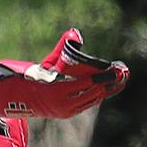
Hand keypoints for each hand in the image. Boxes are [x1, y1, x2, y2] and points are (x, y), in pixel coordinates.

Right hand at [0, 30, 128, 118]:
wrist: (24, 99)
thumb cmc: (37, 77)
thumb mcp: (49, 62)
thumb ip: (62, 48)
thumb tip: (74, 32)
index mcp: (58, 91)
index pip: (85, 83)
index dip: (101, 77)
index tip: (113, 69)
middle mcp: (64, 104)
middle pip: (93, 93)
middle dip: (108, 83)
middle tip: (122, 73)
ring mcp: (67, 111)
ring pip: (92, 100)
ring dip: (106, 90)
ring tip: (119, 80)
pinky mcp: (70, 113)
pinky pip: (88, 104)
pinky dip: (98, 96)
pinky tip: (106, 88)